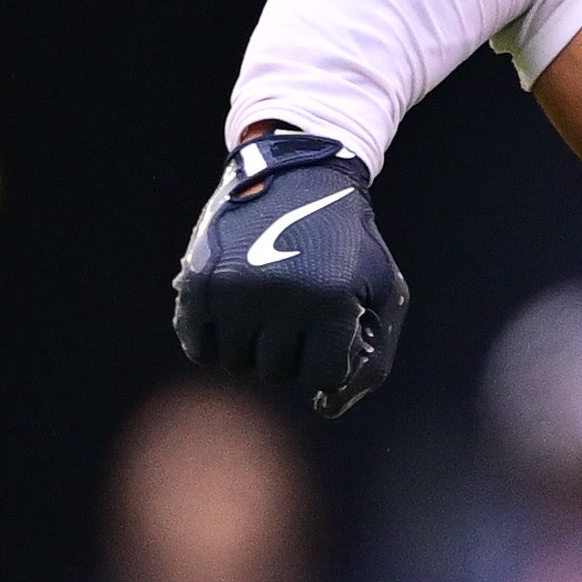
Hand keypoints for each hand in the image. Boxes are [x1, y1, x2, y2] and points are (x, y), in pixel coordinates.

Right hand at [176, 127, 410, 414]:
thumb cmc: (348, 244)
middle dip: (288, 354)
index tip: (328, 332)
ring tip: (266, 311)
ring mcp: (236, 289)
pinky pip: (198, 348)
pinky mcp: (200, 281)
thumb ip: (373, 360)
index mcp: (330, 301)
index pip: (321, 376)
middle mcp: (281, 297)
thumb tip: (325, 406)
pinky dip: (212, 343)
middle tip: (294, 315)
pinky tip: (230, 319)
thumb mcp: (383, 292)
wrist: (299, 174)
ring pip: (236, 364)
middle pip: (275, 373)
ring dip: (251, 349)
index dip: (326, 360)